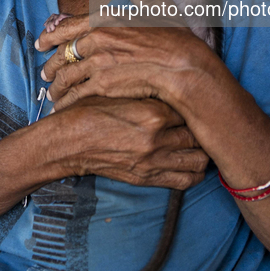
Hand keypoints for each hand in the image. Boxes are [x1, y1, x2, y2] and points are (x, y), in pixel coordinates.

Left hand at [36, 0, 217, 113]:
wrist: (183, 67)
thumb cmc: (176, 40)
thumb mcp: (160, 10)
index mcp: (107, 19)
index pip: (69, 25)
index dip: (52, 35)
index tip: (41, 41)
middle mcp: (97, 38)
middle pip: (63, 52)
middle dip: (50, 64)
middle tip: (44, 73)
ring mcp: (98, 62)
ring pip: (66, 75)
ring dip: (56, 86)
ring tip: (52, 94)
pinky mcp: (102, 85)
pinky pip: (76, 94)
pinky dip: (66, 103)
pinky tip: (62, 108)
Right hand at [52, 95, 208, 189]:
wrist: (68, 142)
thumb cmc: (90, 112)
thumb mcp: (120, 92)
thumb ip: (149, 93)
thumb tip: (174, 89)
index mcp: (152, 113)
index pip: (190, 109)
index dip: (193, 105)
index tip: (194, 102)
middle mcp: (157, 139)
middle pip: (198, 135)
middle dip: (201, 128)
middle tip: (200, 122)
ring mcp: (153, 162)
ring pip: (198, 160)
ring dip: (201, 152)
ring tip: (197, 143)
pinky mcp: (147, 178)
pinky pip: (184, 181)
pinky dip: (193, 173)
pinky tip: (189, 163)